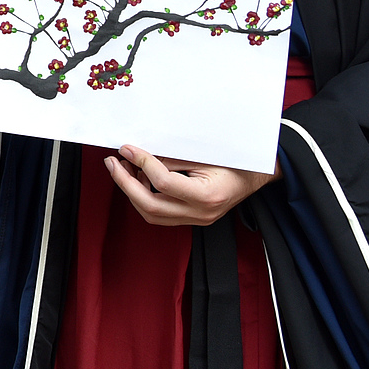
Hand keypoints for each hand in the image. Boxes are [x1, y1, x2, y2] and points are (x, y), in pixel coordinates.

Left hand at [105, 143, 275, 226]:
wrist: (256, 176)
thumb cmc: (235, 161)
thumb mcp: (206, 154)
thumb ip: (173, 158)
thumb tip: (140, 154)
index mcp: (208, 195)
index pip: (164, 182)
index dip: (142, 163)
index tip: (127, 149)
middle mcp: (201, 213)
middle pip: (150, 206)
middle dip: (125, 183)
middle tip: (113, 163)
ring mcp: (196, 220)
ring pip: (151, 214)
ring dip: (131, 191)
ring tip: (123, 168)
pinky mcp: (191, 219)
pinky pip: (159, 214)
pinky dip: (143, 197)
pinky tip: (139, 178)